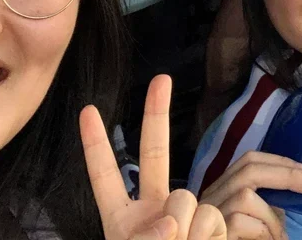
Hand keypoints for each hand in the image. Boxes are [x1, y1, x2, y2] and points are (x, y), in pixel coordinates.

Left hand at [81, 76, 227, 239]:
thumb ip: (145, 238)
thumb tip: (173, 223)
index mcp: (122, 219)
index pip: (104, 174)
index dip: (96, 143)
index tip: (88, 110)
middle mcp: (152, 209)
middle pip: (154, 152)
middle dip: (157, 113)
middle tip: (161, 78)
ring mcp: (184, 215)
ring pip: (184, 198)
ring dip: (184, 228)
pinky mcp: (212, 224)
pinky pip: (209, 216)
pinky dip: (206, 236)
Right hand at [200, 151, 301, 239]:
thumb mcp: (262, 220)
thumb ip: (272, 202)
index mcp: (223, 189)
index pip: (249, 161)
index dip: (281, 162)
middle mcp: (210, 197)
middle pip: (248, 169)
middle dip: (286, 174)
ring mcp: (207, 214)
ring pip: (245, 195)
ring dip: (272, 216)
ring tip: (279, 237)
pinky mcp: (211, 231)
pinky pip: (240, 221)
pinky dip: (263, 231)